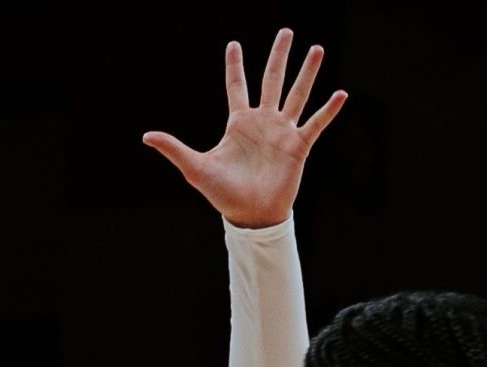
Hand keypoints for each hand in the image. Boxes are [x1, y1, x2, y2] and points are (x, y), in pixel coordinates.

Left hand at [143, 30, 346, 228]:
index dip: (235, 66)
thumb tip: (146, 136)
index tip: (233, 44)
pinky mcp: (298, 146)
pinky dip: (328, 110)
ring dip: (307, 72)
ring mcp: (282, 132)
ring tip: (317, 48)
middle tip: (286, 32)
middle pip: (272, 80)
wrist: (249, 215)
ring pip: (297, 95)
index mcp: (239, 123)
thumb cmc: (222, 194)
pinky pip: (315, 123)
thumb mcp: (195, 168)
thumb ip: (174, 149)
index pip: (237, 86)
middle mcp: (263, 122)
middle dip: (279, 56)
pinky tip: (340, 93)